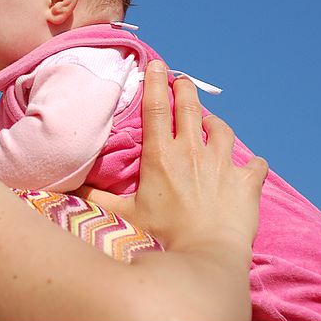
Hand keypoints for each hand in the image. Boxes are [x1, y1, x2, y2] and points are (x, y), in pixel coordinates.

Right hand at [79, 60, 267, 255]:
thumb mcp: (121, 216)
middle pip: (190, 107)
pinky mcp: (247, 182)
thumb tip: (65, 187)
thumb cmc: (161, 237)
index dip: (156, 82)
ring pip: (222, 129)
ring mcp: (223, 164)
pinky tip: (248, 165)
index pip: (156, 107)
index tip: (157, 64)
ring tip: (210, 123)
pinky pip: (255, 164)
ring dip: (215, 123)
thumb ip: (94, 198)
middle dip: (185, 89)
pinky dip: (251, 163)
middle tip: (182, 81)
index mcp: (161, 155)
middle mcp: (193, 151)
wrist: (206, 257)